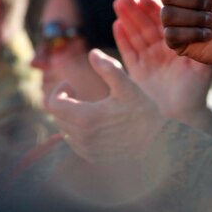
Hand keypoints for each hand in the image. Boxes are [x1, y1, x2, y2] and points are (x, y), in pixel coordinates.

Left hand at [45, 49, 164, 165]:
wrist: (158, 143)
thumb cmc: (144, 112)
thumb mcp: (128, 87)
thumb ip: (109, 68)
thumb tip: (93, 53)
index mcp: (86, 117)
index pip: (53, 105)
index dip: (58, 91)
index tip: (71, 85)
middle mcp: (82, 137)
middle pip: (57, 117)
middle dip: (64, 102)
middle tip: (78, 92)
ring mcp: (87, 150)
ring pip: (64, 131)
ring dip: (70, 117)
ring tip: (88, 107)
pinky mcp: (93, 158)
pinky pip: (75, 143)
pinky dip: (78, 130)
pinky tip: (95, 122)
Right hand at [114, 0, 211, 126]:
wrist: (181, 118)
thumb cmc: (195, 92)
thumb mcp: (200, 68)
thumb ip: (197, 49)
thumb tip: (201, 27)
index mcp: (178, 44)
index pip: (165, 22)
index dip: (155, 9)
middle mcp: (162, 49)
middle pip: (147, 24)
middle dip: (137, 10)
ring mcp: (149, 60)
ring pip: (136, 35)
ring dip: (127, 18)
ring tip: (119, 2)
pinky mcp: (137, 72)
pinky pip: (129, 51)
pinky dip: (122, 38)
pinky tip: (116, 24)